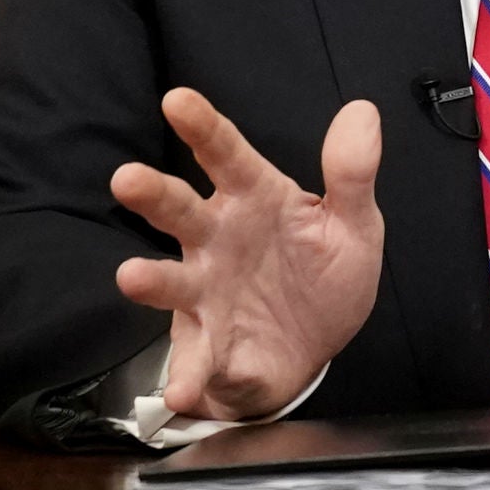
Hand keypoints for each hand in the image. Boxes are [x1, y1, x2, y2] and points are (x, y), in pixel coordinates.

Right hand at [112, 89, 383, 419]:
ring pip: (171, 282)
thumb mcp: (353, 223)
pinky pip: (196, 360)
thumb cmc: (322, 271)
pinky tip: (184, 389)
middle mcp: (217, 240)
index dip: (203, 126)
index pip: (226, 155)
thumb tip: (363, 112)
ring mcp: (206, 293)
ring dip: (151, 280)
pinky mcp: (210, 346)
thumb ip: (353, 173)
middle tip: (127, 178)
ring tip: (132, 276)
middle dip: (153, 194)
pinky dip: (188, 375)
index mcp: (254, 198)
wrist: (315, 344)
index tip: (177, 100)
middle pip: (180, 210)